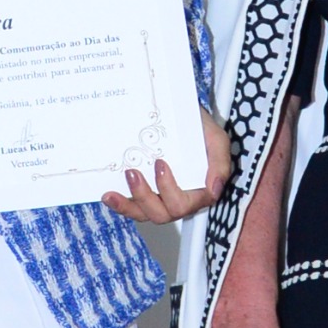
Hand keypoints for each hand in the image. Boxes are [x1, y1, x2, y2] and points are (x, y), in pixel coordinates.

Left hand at [106, 111, 231, 230]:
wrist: (178, 112)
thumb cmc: (199, 127)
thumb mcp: (216, 139)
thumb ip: (220, 162)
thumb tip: (214, 188)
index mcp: (198, 192)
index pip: (184, 205)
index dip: (169, 189)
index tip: (160, 163)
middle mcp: (178, 199)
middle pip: (161, 215)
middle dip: (145, 197)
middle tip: (132, 172)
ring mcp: (159, 198)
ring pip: (144, 215)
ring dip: (128, 205)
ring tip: (113, 192)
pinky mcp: (143, 193)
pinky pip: (131, 207)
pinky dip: (119, 204)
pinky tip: (108, 195)